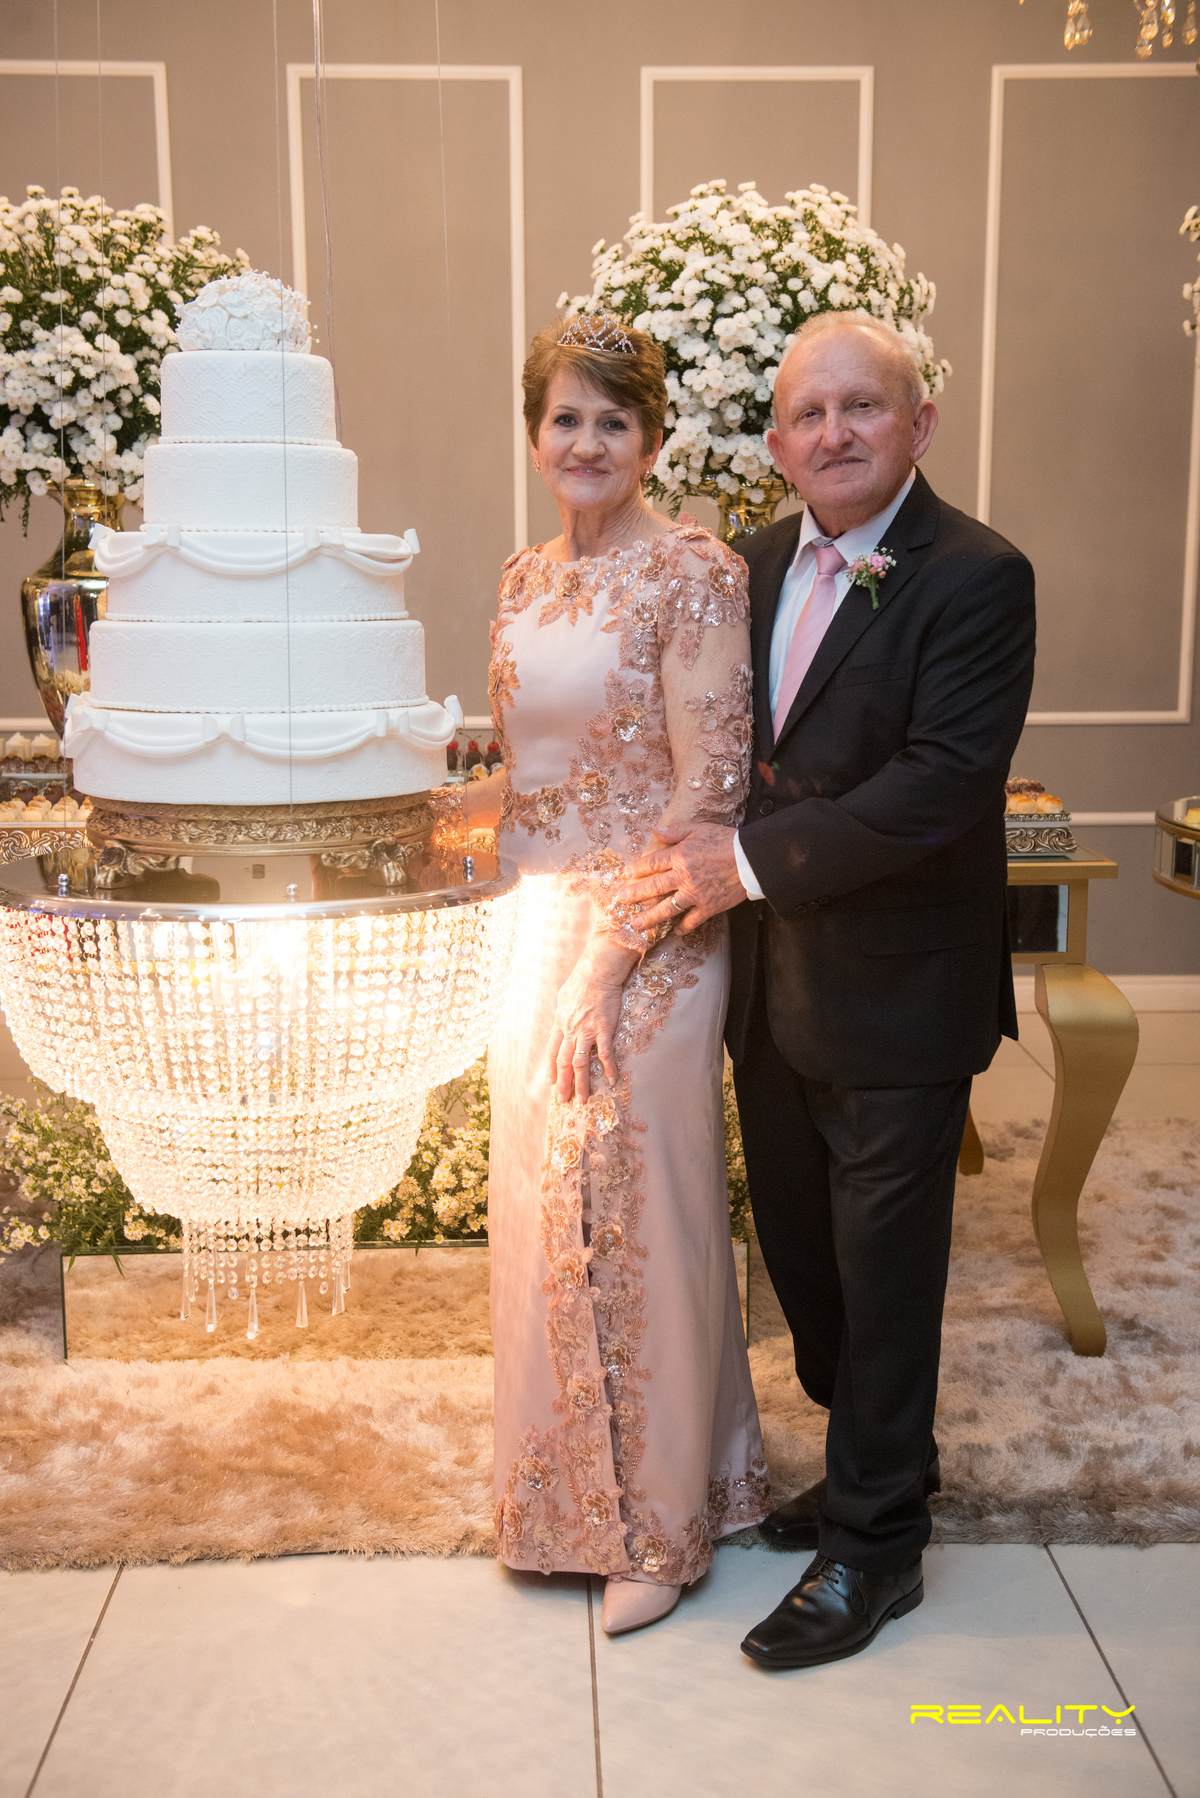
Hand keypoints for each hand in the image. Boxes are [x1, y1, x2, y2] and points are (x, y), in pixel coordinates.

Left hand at [546, 938, 637, 1102]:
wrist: (597, 972)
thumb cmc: (581, 981)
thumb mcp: (563, 998)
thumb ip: (562, 1012)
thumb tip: (561, 1018)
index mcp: (560, 1024)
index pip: (552, 1052)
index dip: (551, 1069)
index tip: (551, 1083)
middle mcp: (570, 1031)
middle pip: (563, 1063)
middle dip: (562, 1084)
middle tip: (563, 1100)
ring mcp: (587, 1031)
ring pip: (580, 1064)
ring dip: (581, 1084)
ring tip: (583, 1100)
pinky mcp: (603, 1029)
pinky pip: (605, 1054)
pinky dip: (609, 1069)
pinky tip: (613, 1080)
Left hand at [615, 822, 745, 933]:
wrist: (752, 860)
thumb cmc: (727, 841)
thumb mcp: (700, 829)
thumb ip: (676, 831)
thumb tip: (656, 831)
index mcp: (680, 856)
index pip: (652, 863)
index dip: (637, 869)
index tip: (626, 875)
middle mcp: (684, 877)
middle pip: (654, 887)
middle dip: (635, 894)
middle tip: (620, 901)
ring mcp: (696, 894)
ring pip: (667, 908)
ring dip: (651, 917)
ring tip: (637, 924)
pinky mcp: (709, 907)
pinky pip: (692, 920)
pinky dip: (683, 927)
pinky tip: (675, 930)